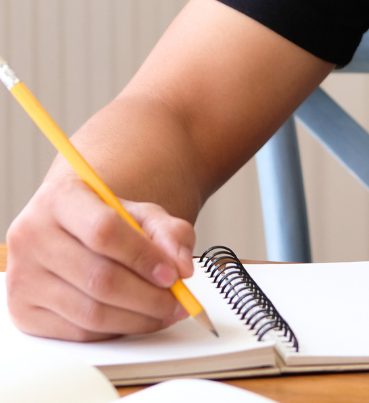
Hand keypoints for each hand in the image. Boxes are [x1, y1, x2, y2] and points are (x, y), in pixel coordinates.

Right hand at [5, 170, 195, 340]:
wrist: (70, 229)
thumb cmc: (106, 219)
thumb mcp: (141, 213)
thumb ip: (170, 232)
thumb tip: (182, 266)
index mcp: (60, 198)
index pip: (104, 231)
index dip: (143, 257)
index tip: (174, 274)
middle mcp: (32, 236)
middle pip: (98, 278)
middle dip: (148, 297)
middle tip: (177, 302)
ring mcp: (22, 277)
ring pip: (90, 312)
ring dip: (137, 319)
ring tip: (164, 312)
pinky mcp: (23, 313)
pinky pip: (78, 333)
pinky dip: (115, 331)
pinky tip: (136, 319)